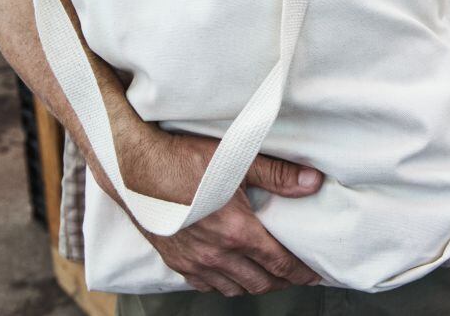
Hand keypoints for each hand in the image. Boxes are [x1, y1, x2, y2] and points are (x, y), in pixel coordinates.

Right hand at [116, 125, 323, 295]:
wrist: (135, 168)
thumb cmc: (184, 159)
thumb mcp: (238, 160)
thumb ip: (278, 175)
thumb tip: (313, 182)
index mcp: (236, 232)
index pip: (279, 263)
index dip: (301, 272)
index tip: (314, 273)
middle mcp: (216, 255)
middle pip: (260, 283)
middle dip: (282, 281)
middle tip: (296, 274)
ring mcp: (194, 262)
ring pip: (233, 289)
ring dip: (255, 285)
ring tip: (268, 275)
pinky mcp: (175, 261)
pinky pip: (206, 286)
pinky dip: (224, 285)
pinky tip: (231, 275)